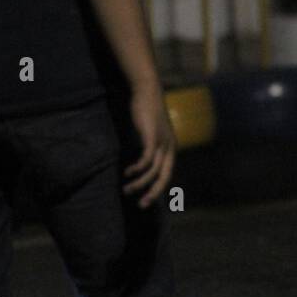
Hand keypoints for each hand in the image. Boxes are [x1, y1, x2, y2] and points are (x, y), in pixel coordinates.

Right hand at [123, 83, 175, 208]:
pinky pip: (146, 159)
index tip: (146, 199)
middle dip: (153, 192)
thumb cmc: (145, 112)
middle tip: (142, 205)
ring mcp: (162, 142)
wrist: (147, 92)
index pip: (167, 174)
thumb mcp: (149, 133)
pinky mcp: (152, 137)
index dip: (158, 188)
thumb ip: (148, 146)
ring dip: (140, 183)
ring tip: (126, 189)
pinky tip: (127, 173)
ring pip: (153, 171)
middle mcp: (169, 148)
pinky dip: (138, 168)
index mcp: (170, 149)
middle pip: (164, 177)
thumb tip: (141, 159)